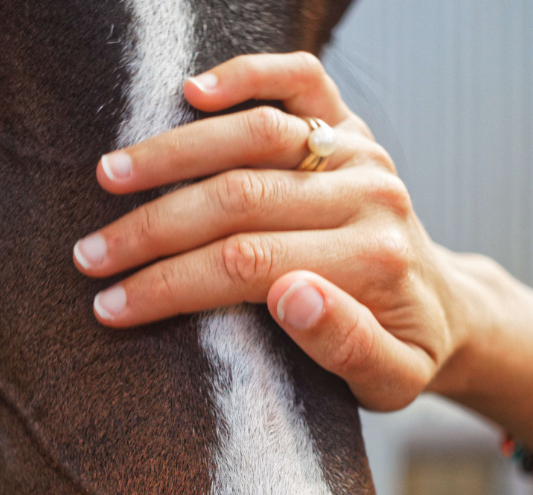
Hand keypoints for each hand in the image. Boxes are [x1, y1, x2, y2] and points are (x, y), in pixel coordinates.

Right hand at [73, 52, 468, 410]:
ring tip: (109, 176)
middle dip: (152, 229)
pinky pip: (302, 81)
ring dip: (173, 154)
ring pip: (254, 135)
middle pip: (237, 199)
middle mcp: (367, 194)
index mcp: (372, 260)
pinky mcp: (350, 127)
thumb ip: (348, 346)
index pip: (247, 265)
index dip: (170, 284)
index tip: (111, 304)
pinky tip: (194, 90)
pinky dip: (248, 76)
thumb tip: (291, 292)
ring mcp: (358, 152)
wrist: (443, 304)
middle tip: (89, 254)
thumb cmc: (406, 347)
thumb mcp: (391, 380)